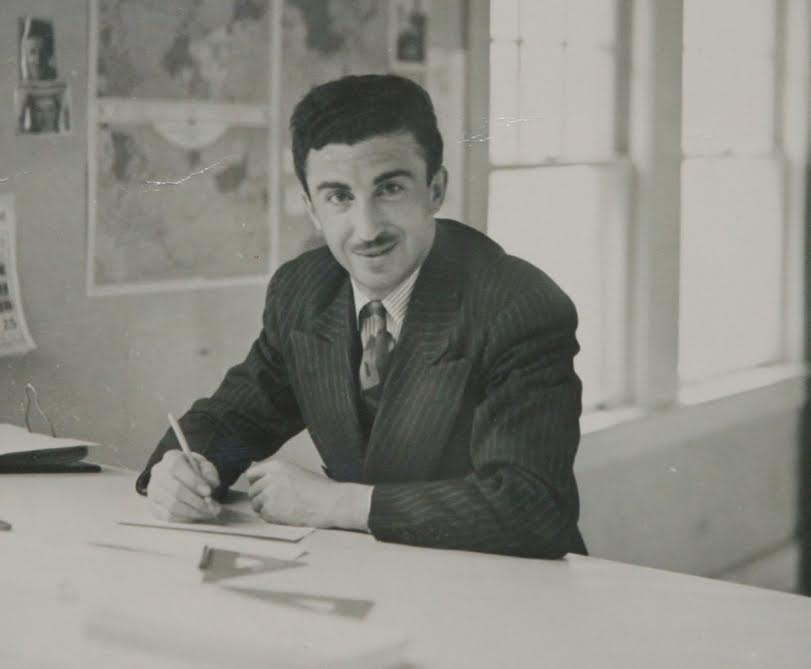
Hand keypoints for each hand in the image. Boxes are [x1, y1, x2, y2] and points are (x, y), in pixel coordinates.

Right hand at [147, 450, 220, 521]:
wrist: (182, 479)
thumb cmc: (194, 471)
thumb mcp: (205, 466)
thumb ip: (209, 472)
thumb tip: (209, 483)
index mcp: (171, 458)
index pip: (176, 468)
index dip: (193, 481)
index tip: (208, 492)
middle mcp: (158, 473)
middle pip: (175, 490)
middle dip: (196, 501)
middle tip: (212, 507)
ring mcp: (153, 491)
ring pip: (172, 506)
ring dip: (193, 512)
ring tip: (208, 512)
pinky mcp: (153, 507)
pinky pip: (168, 516)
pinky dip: (185, 518)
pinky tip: (196, 515)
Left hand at [246, 459, 370, 529]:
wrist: (331, 503)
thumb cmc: (320, 490)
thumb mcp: (297, 473)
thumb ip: (278, 476)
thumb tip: (264, 484)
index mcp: (276, 466)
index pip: (252, 474)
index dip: (256, 483)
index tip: (262, 489)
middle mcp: (269, 478)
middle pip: (252, 491)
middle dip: (261, 498)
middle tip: (276, 503)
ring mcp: (268, 494)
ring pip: (256, 505)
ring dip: (266, 509)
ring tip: (284, 509)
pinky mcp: (270, 511)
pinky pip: (263, 516)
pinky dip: (272, 518)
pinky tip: (287, 515)